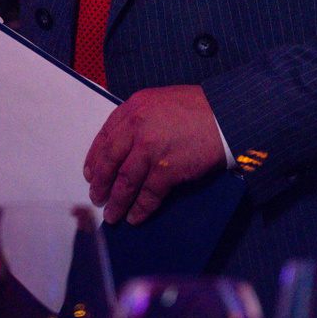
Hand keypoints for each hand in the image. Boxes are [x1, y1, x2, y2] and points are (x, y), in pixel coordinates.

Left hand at [83, 85, 226, 224]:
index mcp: (134, 108)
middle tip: (96, 197)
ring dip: (117, 201)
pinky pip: (149, 194)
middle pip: (110, 160)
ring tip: (112, 215)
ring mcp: (151, 149)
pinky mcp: (168, 169)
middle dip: (101, 182)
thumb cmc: (199, 107)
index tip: (89, 173)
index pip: (105, 136)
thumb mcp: (160, 100)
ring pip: (126, 181)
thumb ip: (140, 117)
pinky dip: (140, 209)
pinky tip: (135, 217)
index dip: (94, 158)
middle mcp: (137, 128)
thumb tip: (126, 142)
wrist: (227, 115)